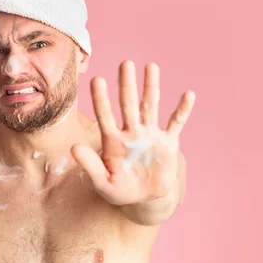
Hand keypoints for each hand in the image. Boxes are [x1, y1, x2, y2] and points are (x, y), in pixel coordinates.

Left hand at [71, 61, 194, 205]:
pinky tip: (189, 95)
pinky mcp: (168, 143)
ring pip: (151, 106)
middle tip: (125, 63)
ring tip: (151, 66)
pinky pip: (176, 123)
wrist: (145, 199)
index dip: (101, 99)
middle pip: (128, 104)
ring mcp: (150, 135)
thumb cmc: (119, 190)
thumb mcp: (102, 182)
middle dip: (127, 84)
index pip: (105, 116)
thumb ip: (90, 166)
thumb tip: (73, 148)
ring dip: (151, 87)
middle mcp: (131, 132)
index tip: (96, 79)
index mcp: (113, 140)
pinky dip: (183, 110)